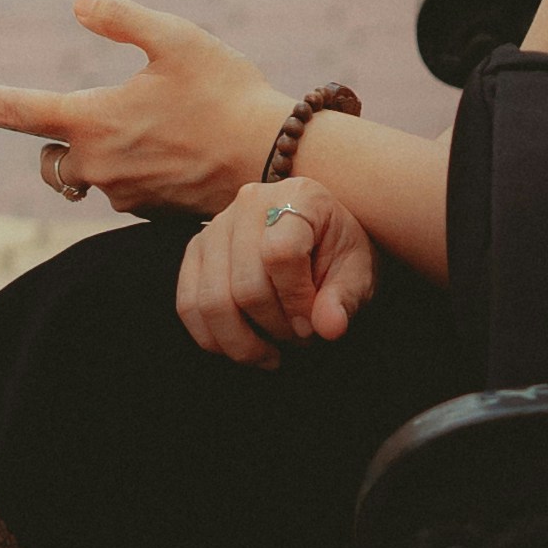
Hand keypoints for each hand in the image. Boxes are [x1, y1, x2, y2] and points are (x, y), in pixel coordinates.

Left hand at [0, 0, 282, 218]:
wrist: (278, 161)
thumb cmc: (227, 93)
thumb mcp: (176, 38)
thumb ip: (122, 18)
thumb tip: (79, 2)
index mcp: (93, 121)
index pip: (17, 111)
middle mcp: (99, 166)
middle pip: (50, 157)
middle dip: (53, 139)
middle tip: (86, 114)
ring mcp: (124, 195)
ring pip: (89, 174)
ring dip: (101, 152)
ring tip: (154, 128)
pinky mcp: (151, 213)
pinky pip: (124, 189)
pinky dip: (135, 169)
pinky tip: (176, 151)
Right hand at [177, 179, 373, 365]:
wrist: (318, 236)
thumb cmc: (339, 253)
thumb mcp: (358, 273)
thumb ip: (345, 299)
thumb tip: (329, 328)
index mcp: (299, 197)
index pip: (281, 253)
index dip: (297, 301)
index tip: (313, 325)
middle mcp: (250, 202)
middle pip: (245, 284)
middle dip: (274, 327)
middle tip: (299, 339)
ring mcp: (216, 226)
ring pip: (212, 301)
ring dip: (243, 341)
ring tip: (273, 351)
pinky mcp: (196, 251)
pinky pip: (188, 305)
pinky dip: (213, 338)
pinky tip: (243, 347)